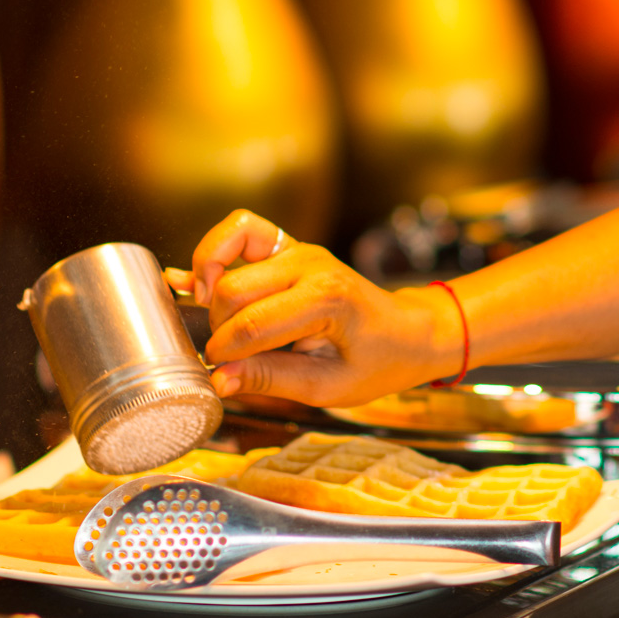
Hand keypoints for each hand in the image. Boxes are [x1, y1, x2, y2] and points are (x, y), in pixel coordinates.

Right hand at [165, 210, 460, 406]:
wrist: (406, 332)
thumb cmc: (376, 362)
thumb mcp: (328, 387)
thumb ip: (271, 380)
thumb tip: (220, 380)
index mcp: (327, 299)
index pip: (252, 324)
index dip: (225, 353)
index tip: (219, 374)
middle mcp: (310, 264)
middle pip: (231, 290)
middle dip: (219, 329)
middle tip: (230, 358)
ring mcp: (298, 249)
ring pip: (225, 256)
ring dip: (212, 292)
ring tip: (221, 322)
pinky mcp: (289, 246)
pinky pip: (240, 230)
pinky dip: (216, 252)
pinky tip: (212, 284)